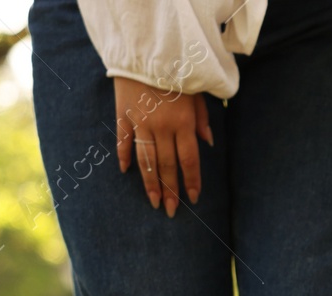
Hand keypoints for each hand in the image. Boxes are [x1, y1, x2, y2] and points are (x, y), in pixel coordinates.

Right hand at [114, 76, 213, 216]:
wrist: (147, 48)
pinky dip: (125, 156)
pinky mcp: (123, 114)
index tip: (192, 199)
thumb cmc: (178, 70)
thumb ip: (202, 119)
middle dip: (170, 191)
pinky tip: (126, 171)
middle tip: (171, 211)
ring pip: (145, 160)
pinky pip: (124, 141)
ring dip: (149, 183)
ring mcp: (141, 123)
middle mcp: (162, 127)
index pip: (189, 161)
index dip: (190, 182)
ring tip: (153, 202)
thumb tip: (207, 144)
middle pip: (166, 166)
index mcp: (183, 123)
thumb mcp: (198, 93)